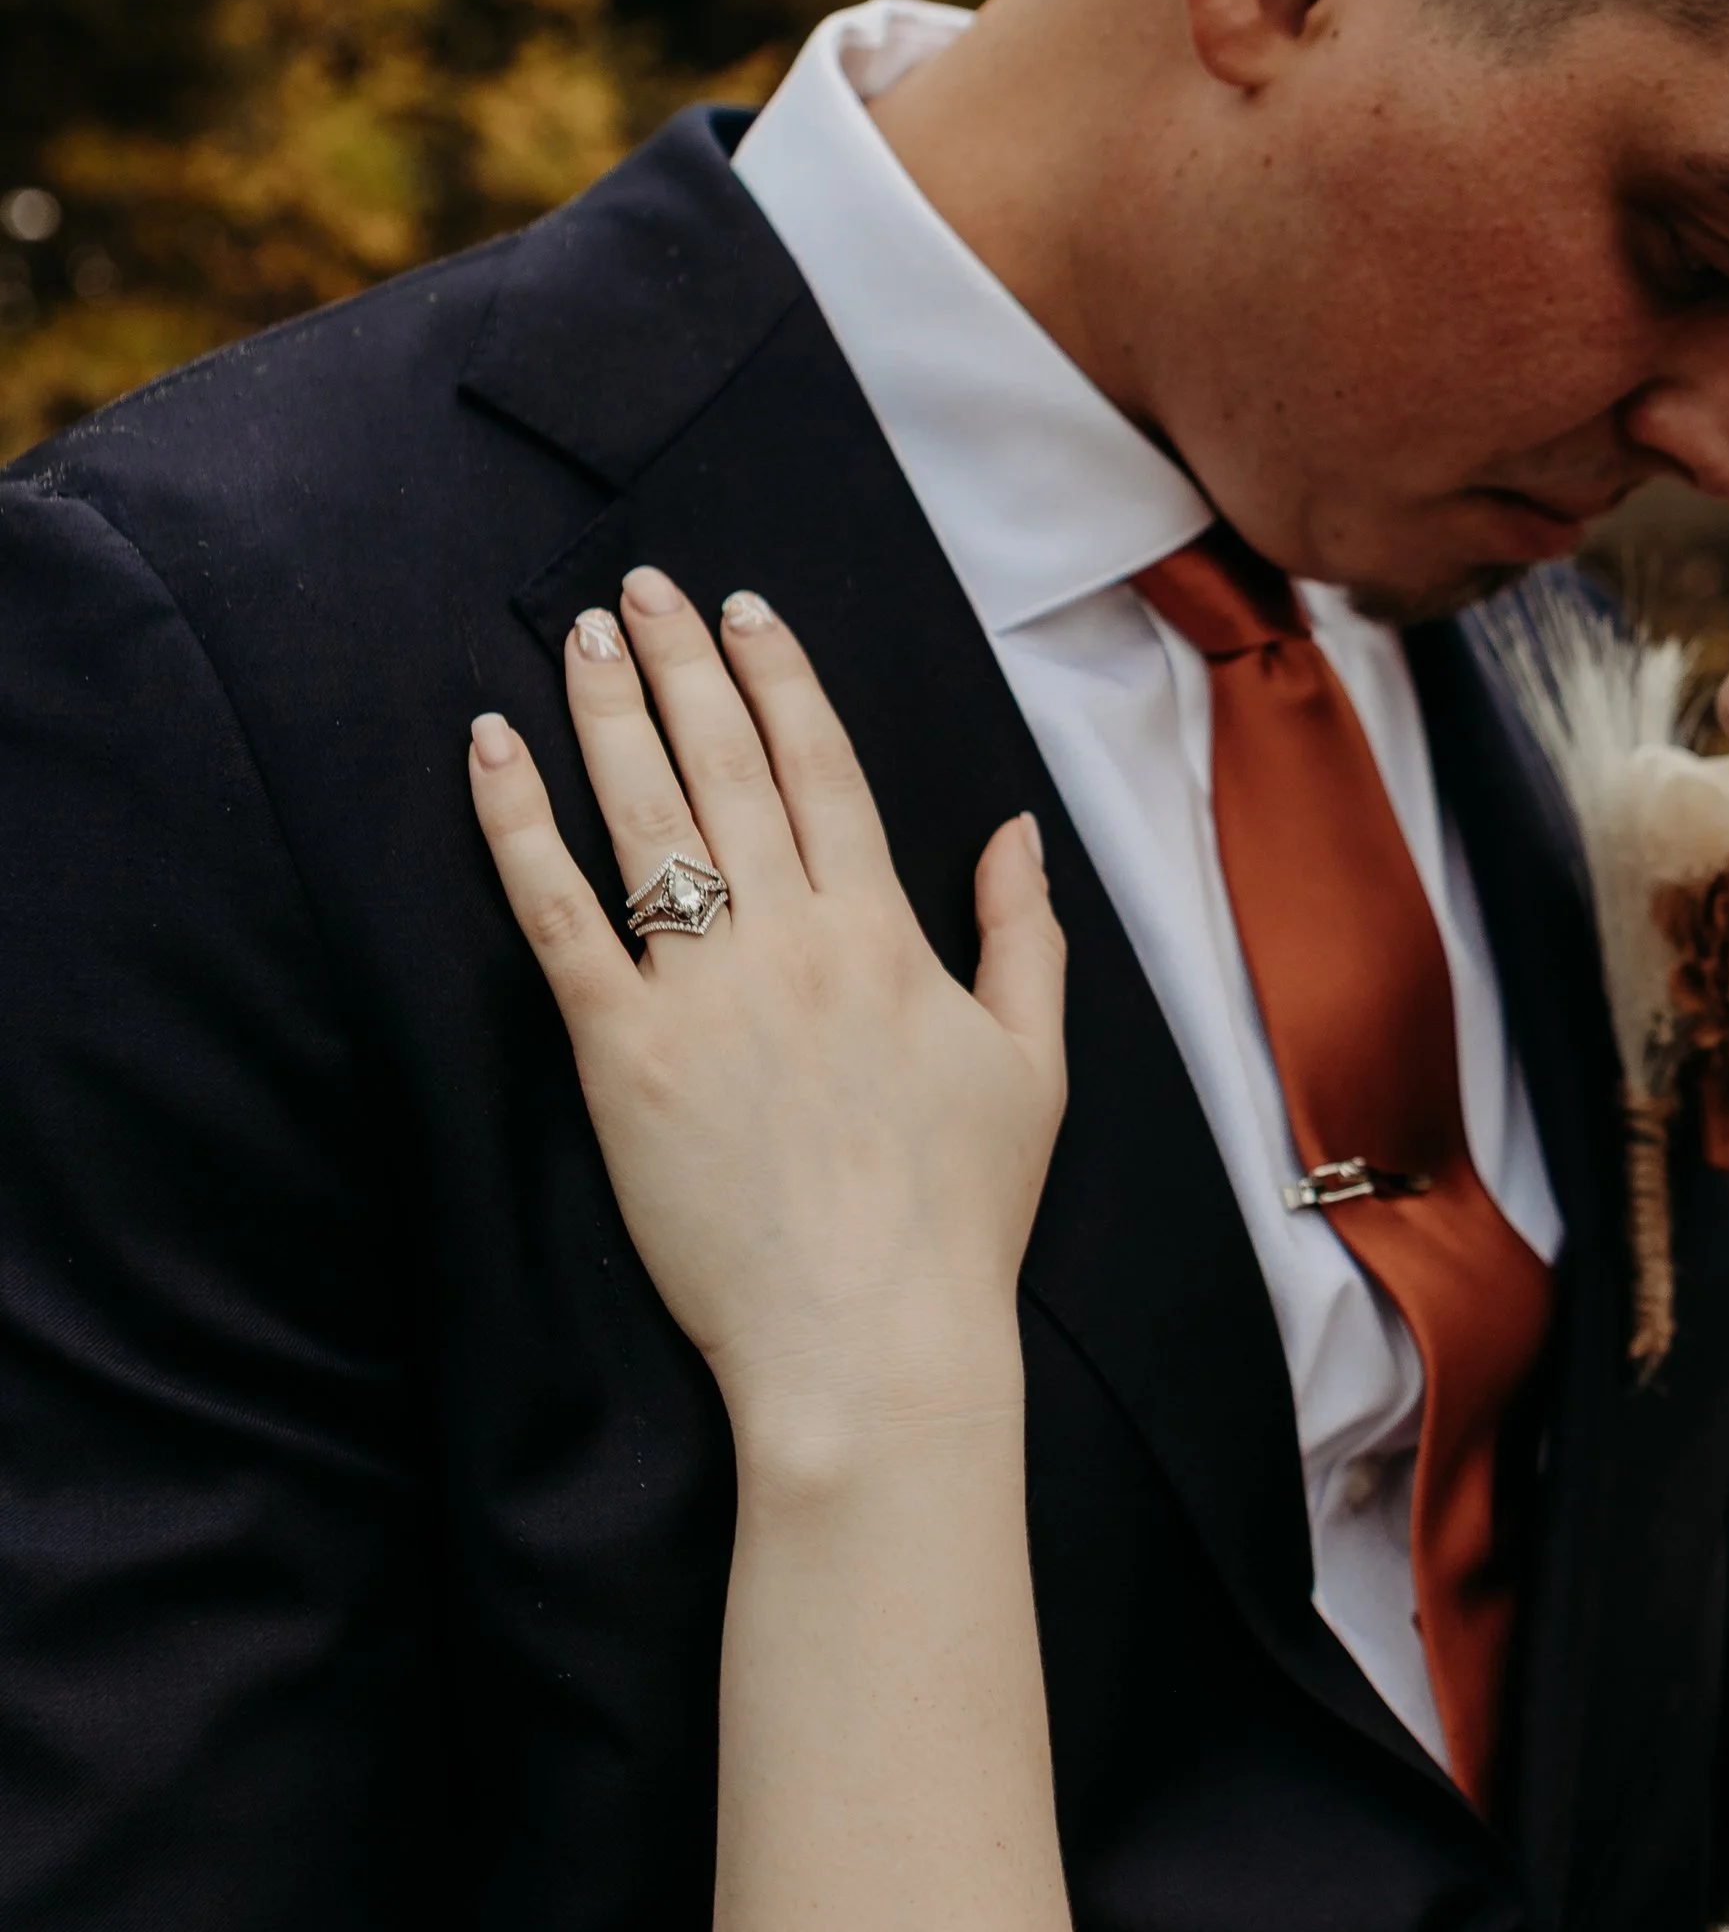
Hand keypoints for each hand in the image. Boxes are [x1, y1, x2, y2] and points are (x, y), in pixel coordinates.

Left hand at [468, 568, 1064, 1468]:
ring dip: (605, 711)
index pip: (822, 768)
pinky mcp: (620, 1058)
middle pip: (724, 766)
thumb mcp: (1032, 1066)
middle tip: (644, 588)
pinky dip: (519, 827)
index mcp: (884, 934)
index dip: (780, 678)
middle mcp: (792, 939)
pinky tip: (492, 754)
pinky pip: (558, 917)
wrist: (872, 1343)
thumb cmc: (958, 1220)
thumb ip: (1025, 935)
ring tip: (578, 637)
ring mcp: (701, 993)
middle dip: (682, 663)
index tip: (745, 610)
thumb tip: (1015, 831)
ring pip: (644, 815)